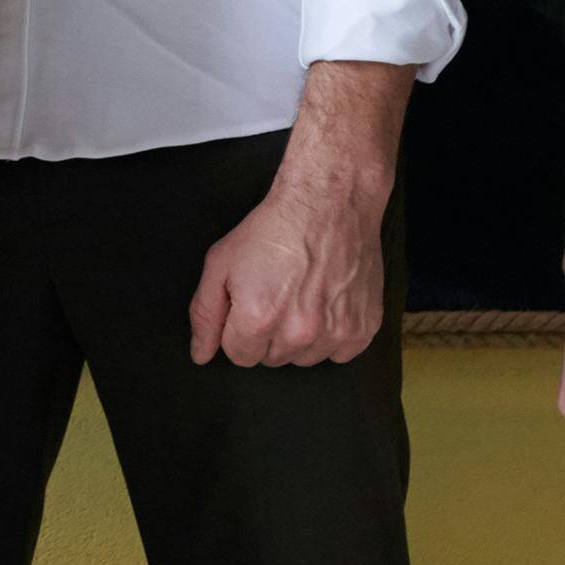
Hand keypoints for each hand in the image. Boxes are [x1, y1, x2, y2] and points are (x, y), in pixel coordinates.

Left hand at [186, 157, 388, 369]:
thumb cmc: (272, 231)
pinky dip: (333, 336)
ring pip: (305, 359)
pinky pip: (340, 354)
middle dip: (268, 334)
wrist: (328, 205)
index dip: (239, 329)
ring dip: (301, 337)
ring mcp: (335, 332)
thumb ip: (205, 315)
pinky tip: (327, 304)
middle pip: (272, 359)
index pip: (239, 356)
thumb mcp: (220, 264)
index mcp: (258, 319)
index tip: (250, 304)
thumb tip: (200, 355)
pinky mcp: (364, 327)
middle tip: (277, 295)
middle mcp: (298, 332)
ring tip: (303, 297)